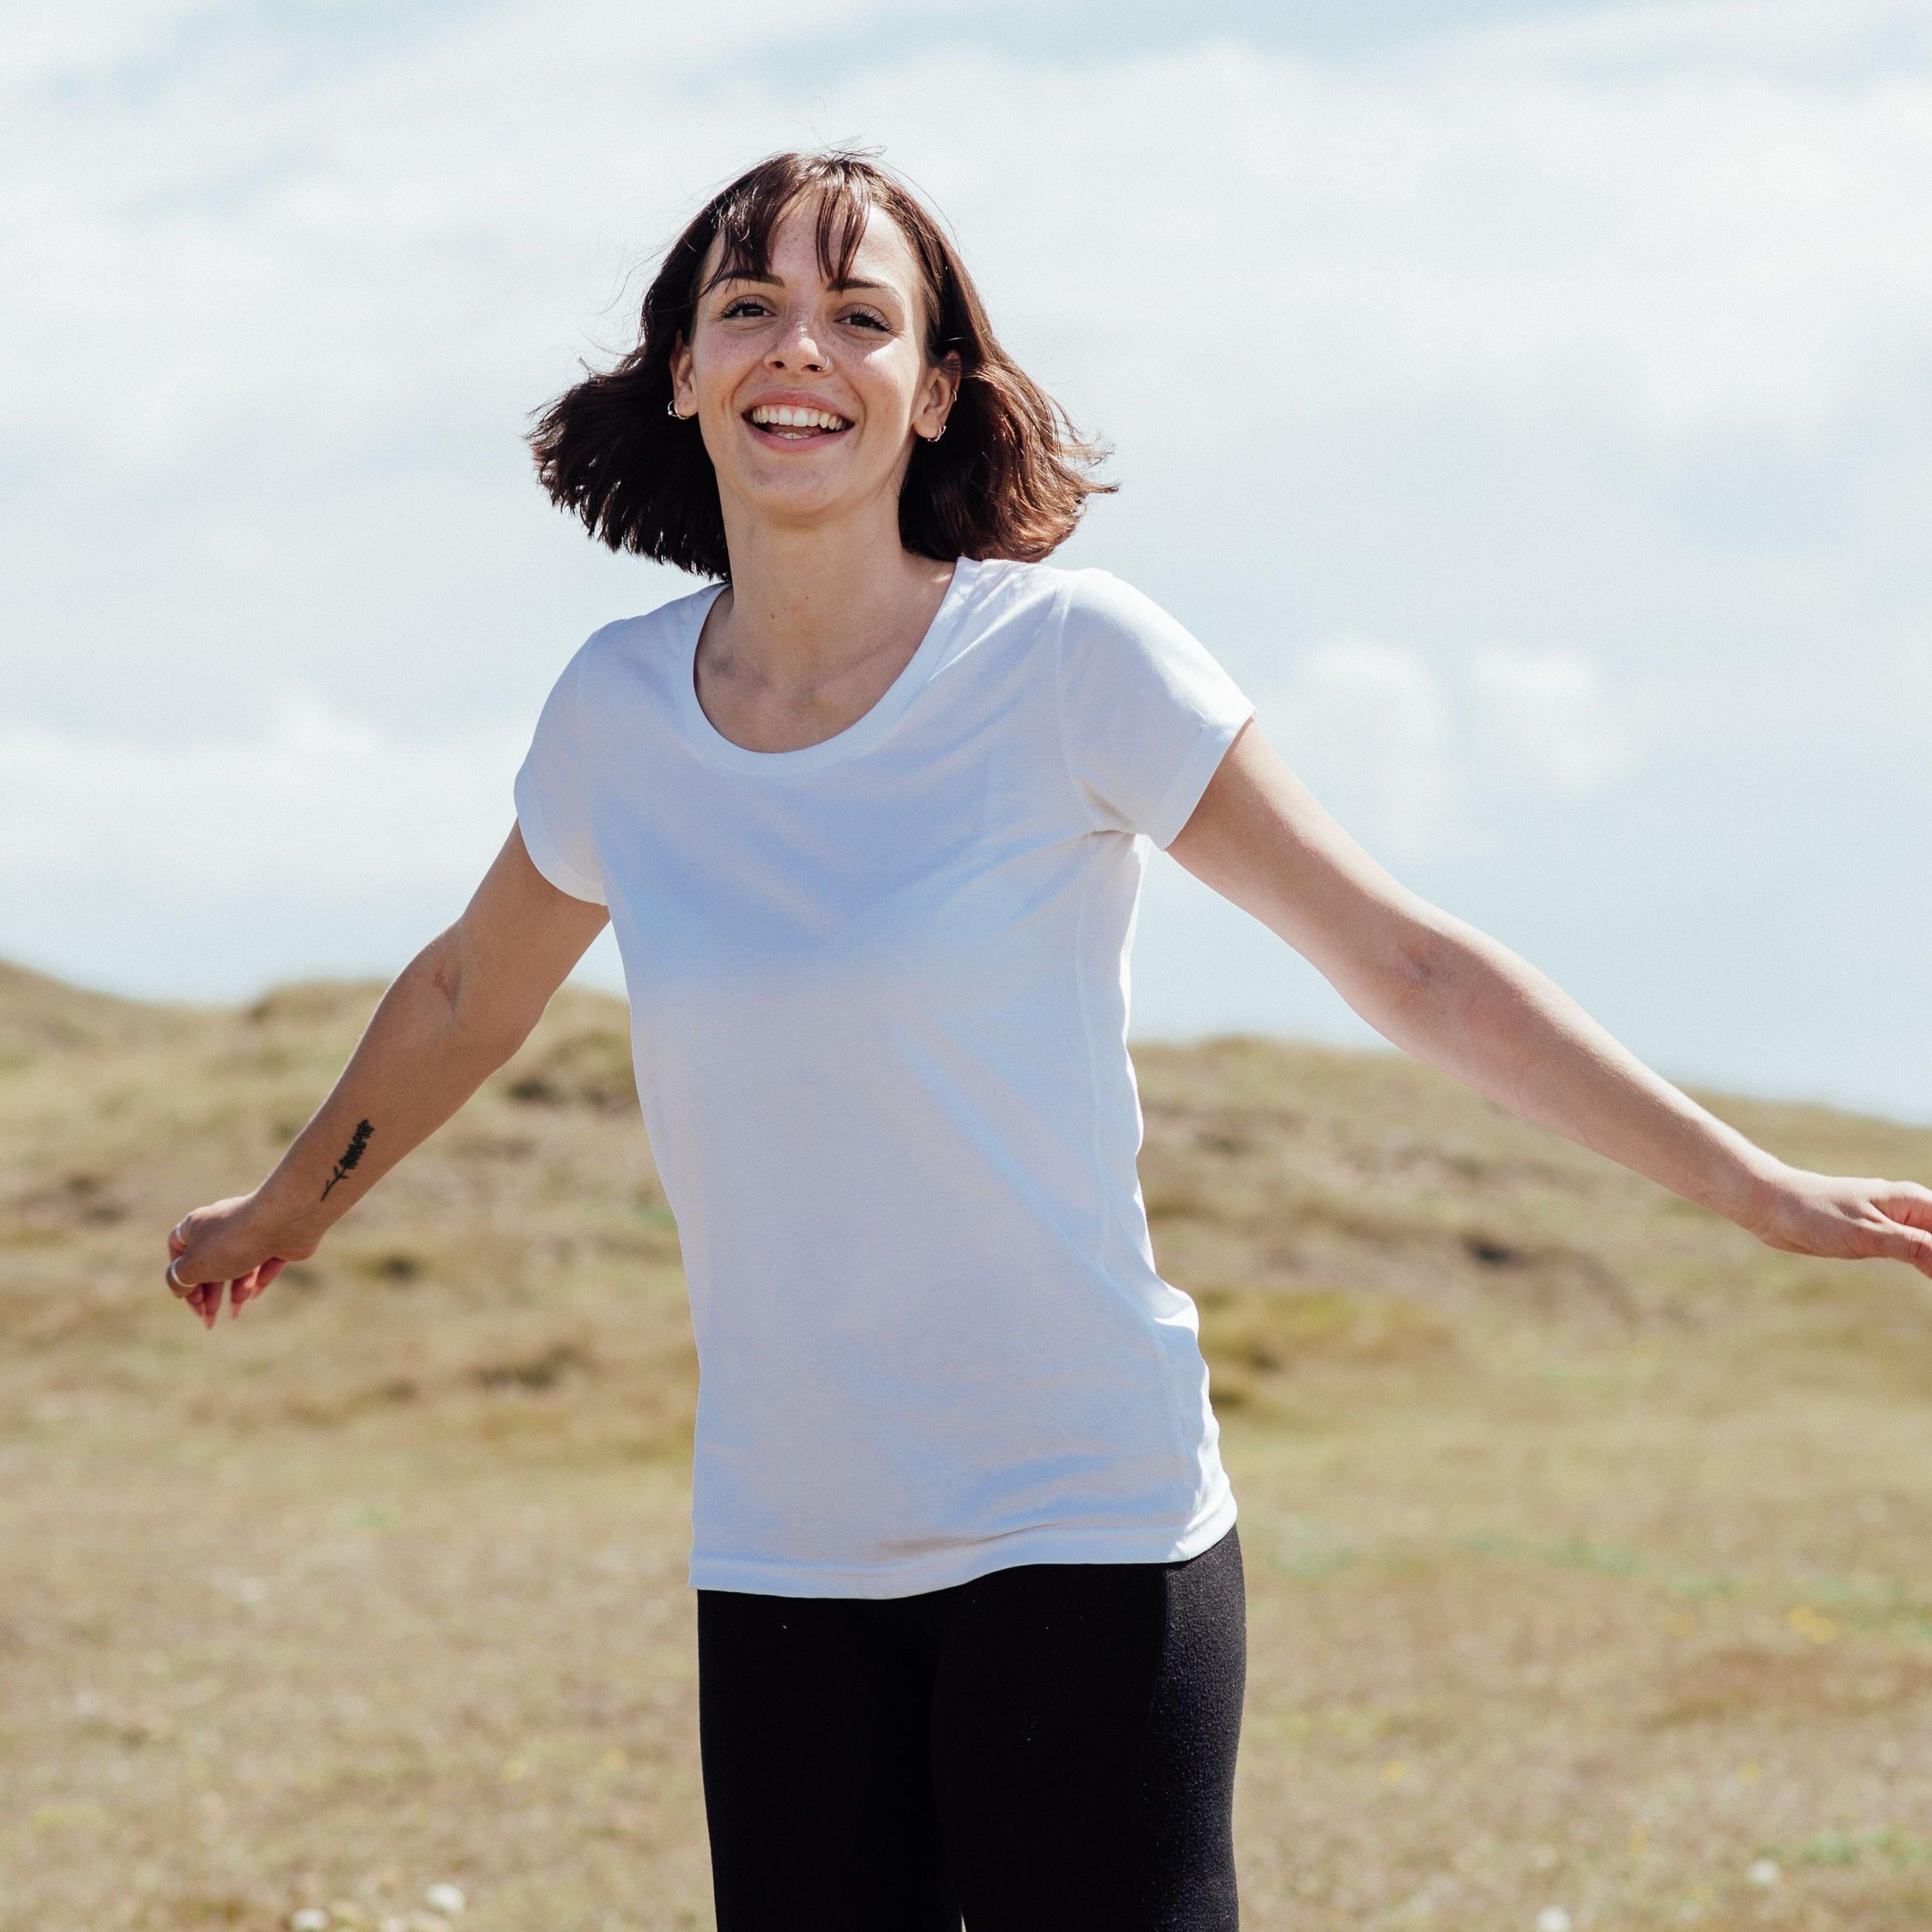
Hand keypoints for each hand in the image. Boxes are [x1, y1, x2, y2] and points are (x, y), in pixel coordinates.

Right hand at [165, 1194, 317, 1329]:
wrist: (282, 1222)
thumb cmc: (231, 1243)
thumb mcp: (194, 1267)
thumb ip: (180, 1279)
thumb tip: (180, 1287)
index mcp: (197, 1225)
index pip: (178, 1249)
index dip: (178, 1275)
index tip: (185, 1296)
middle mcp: (223, 1225)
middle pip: (209, 1263)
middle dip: (208, 1293)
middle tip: (209, 1319)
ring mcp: (251, 1231)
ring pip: (237, 1265)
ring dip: (234, 1291)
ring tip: (235, 1313)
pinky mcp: (276, 1239)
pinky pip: (264, 1262)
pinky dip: (258, 1279)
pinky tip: (254, 1295)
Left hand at [1746, 1166, 1931, 1277]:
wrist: (1773, 1206)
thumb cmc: (1817, 1213)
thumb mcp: (1870, 1234)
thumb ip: (1916, 1246)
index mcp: (1916, 1202)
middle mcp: (1911, 1210)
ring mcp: (1895, 1224)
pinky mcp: (1879, 1237)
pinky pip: (1915, 1253)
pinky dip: (1927, 1266)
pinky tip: (1931, 1276)